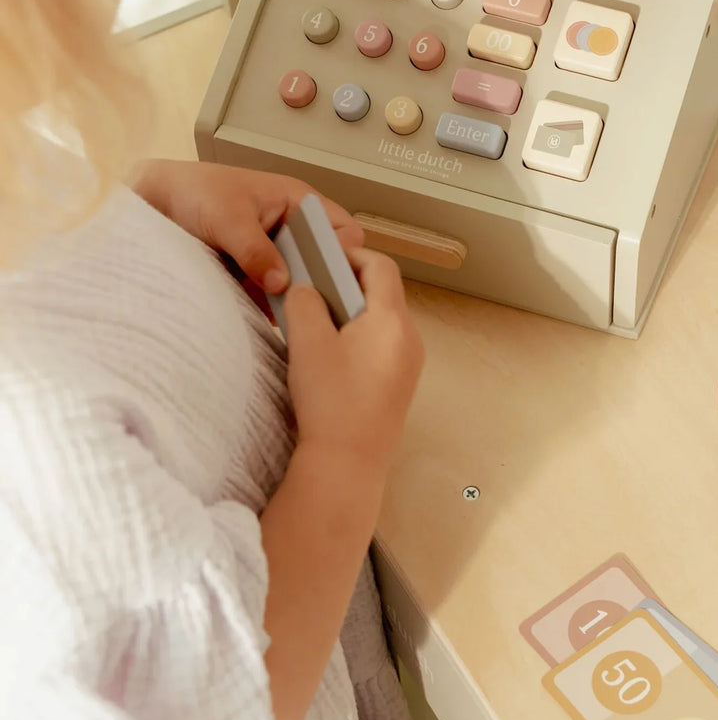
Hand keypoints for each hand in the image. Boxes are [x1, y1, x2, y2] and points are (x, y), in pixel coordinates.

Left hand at [133, 160, 364, 294]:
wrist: (150, 203)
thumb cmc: (193, 192)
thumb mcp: (228, 218)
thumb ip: (256, 250)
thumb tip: (282, 282)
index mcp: (298, 202)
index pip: (344, 231)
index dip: (343, 254)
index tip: (329, 278)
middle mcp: (292, 229)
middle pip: (326, 262)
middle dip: (319, 283)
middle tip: (310, 304)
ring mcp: (274, 254)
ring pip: (302, 283)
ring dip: (295, 299)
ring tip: (290, 316)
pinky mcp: (255, 275)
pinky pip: (276, 296)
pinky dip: (274, 309)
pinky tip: (269, 319)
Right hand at [282, 248, 423, 465]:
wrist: (348, 464)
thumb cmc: (330, 401)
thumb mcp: (308, 342)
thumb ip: (305, 303)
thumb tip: (306, 288)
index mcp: (393, 320)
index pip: (381, 266)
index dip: (351, 255)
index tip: (322, 258)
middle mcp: (410, 338)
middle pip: (384, 293)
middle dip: (347, 284)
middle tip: (313, 288)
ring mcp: (409, 364)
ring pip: (382, 320)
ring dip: (352, 312)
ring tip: (316, 321)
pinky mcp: (401, 385)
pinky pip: (383, 345)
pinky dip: (360, 336)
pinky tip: (331, 354)